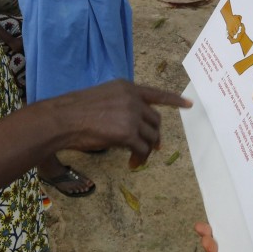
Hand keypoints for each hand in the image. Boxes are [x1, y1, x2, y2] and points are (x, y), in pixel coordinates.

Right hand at [49, 80, 188, 168]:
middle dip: (155, 135)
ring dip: (147, 150)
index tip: (189, 104)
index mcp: (126, 87)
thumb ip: (119, 105)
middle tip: (152, 148)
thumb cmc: (74, 111)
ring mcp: (131, 115)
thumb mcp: (101, 98)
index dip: (174, 100)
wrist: (63, 119)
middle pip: (155, 120)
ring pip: (151, 136)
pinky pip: (142, 149)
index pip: (156, 93)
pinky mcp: (128, 133)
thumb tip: (132, 123)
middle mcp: (132, 99)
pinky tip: (132, 163)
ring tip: (137, 158)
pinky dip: (139, 158)